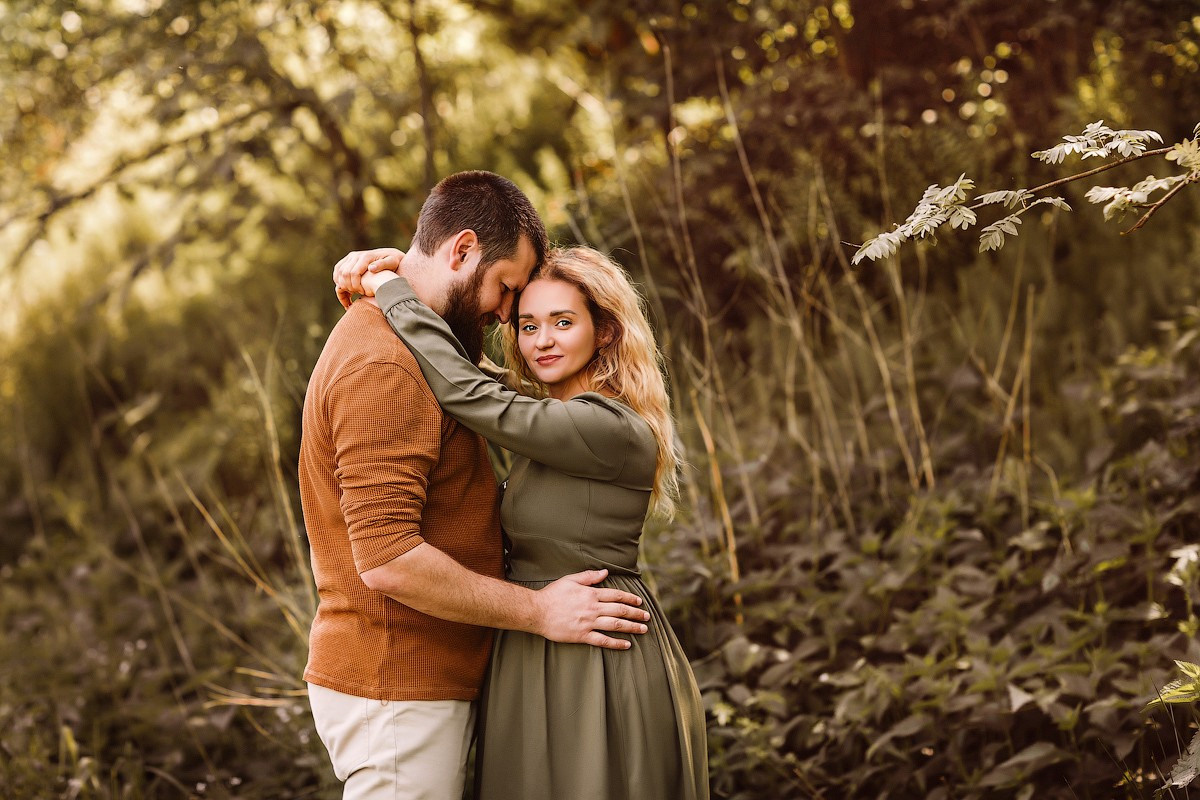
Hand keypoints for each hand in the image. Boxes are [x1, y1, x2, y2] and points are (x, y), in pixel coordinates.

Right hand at [333, 247, 405, 307]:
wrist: (390, 255)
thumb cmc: (393, 262)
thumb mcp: (392, 263)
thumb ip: (383, 265)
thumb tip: (371, 268)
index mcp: (366, 257)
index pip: (353, 273)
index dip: (355, 285)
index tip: (362, 293)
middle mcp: (356, 255)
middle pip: (344, 273)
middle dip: (349, 286)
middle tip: (356, 294)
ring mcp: (350, 257)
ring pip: (339, 272)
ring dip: (342, 284)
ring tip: (351, 293)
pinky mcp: (347, 260)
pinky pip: (338, 270)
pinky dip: (339, 280)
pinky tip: (346, 289)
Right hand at [534, 569, 649, 649]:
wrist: (537, 611)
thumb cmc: (552, 594)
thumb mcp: (570, 580)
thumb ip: (589, 576)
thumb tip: (605, 572)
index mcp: (591, 594)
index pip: (616, 595)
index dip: (630, 598)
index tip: (639, 602)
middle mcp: (593, 608)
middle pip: (620, 610)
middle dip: (636, 614)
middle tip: (647, 617)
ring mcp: (588, 623)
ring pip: (615, 625)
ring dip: (631, 627)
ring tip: (643, 630)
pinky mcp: (582, 636)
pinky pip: (603, 640)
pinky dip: (616, 643)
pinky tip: (627, 644)